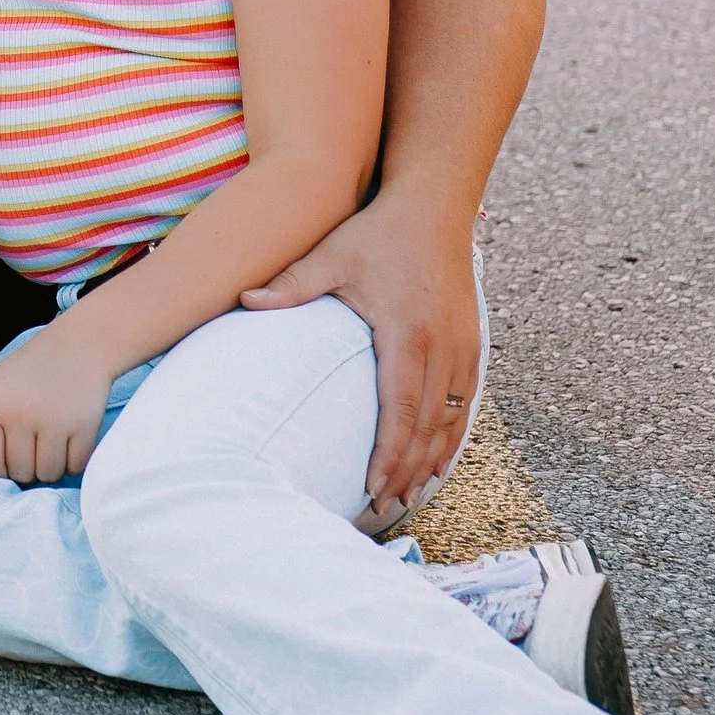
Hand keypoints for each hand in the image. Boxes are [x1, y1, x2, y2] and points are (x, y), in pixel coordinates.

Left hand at [0, 314, 113, 485]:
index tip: (10, 457)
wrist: (82, 342)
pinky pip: (75, 467)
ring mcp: (54, 422)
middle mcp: (22, 415)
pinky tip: (72, 441)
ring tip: (54, 445)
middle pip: (19, 473)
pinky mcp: (84, 426)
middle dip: (27, 467)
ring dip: (52, 467)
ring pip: (48, 475)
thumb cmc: (34, 366)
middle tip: (36, 447)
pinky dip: (75, 461)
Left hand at [241, 200, 480, 519]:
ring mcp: (462, 348)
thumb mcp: (332, 255)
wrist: (434, 206)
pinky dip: (451, 437)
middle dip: (407, 471)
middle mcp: (442, 347)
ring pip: (450, 421)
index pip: (399, 407)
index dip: (389, 453)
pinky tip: (436, 461)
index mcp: (407, 333)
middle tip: (383, 508)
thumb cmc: (378, 232)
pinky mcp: (471, 345)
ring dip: (431, 461)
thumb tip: (243, 301)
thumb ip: (291, 285)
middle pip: (427, 426)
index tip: (371, 487)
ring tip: (407, 497)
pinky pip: (464, 404)